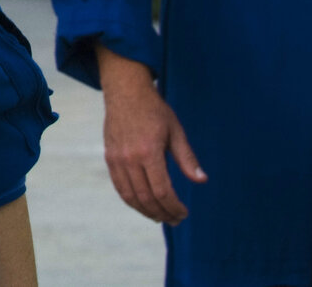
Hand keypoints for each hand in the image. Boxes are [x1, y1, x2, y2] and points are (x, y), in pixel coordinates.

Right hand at [98, 47, 205, 224]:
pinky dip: (131, 200)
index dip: (174, 207)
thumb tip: (201, 180)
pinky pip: (120, 187)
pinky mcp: (110, 158)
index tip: (184, 213)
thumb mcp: (175, 131)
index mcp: (149, 152)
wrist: (125, 92)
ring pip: (130, 196)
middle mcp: (130, 158)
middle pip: (146, 198)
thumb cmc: (154, 110)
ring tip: (160, 217)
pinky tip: (143, 204)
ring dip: (146, 211)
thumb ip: (187, 158)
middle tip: (175, 220)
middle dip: (162, 213)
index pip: (162, 191)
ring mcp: (117, 159)